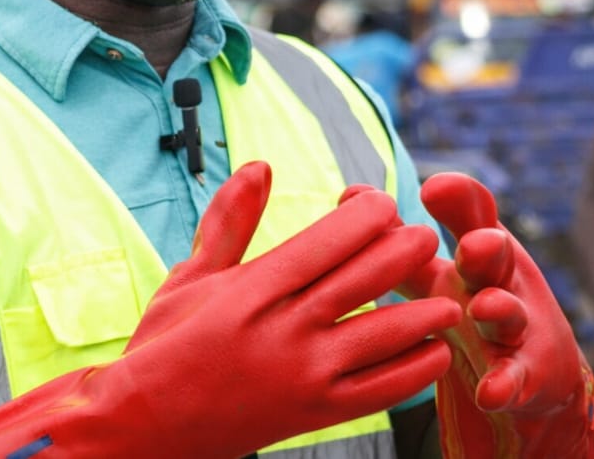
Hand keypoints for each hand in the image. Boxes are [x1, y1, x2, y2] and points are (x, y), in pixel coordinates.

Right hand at [0, 161, 460, 458]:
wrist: (147, 426)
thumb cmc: (165, 346)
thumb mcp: (191, 277)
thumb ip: (231, 221)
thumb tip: (260, 167)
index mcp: (256, 288)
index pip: (332, 238)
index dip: (368, 214)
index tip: (381, 204)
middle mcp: (286, 328)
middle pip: (367, 276)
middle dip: (406, 250)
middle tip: (426, 238)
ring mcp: (305, 374)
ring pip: (386, 333)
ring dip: (425, 311)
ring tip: (446, 296)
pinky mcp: (316, 413)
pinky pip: (384, 390)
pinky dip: (417, 369)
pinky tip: (434, 350)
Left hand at [399, 172, 593, 458]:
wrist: (533, 375)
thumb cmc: (469, 308)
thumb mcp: (436, 273)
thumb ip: (399, 240)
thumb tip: (351, 196)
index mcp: (478, 250)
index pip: (474, 213)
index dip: (459, 198)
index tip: (432, 189)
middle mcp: (501, 282)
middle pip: (497, 257)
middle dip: (486, 248)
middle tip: (473, 244)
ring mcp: (515, 330)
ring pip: (510, 315)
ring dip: (499, 310)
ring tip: (483, 309)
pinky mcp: (525, 377)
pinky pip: (515, 380)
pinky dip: (505, 386)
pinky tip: (491, 394)